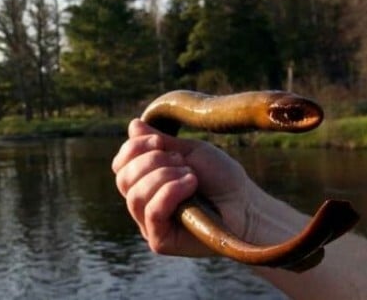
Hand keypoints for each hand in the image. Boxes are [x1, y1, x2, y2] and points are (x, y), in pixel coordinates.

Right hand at [111, 119, 258, 256]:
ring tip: (191, 176)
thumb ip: (159, 142)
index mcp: (145, 182)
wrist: (246, 206)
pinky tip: (190, 185)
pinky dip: (169, 193)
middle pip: (123, 178)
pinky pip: (151, 213)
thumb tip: (133, 125)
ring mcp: (149, 224)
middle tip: (181, 161)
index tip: (159, 141)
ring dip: (163, 177)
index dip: (132, 148)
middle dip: (151, 161)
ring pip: (135, 196)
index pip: (120, 165)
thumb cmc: (220, 178)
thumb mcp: (188, 152)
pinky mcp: (160, 241)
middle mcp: (143, 204)